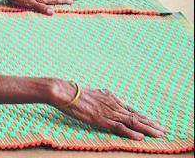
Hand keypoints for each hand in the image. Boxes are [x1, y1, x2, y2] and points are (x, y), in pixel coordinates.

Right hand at [52, 82, 167, 139]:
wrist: (64, 92)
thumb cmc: (73, 92)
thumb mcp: (91, 93)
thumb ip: (100, 98)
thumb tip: (102, 101)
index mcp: (110, 98)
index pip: (131, 110)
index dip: (143, 117)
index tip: (153, 122)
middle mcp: (113, 104)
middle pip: (135, 116)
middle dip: (150, 123)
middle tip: (163, 130)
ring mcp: (108, 112)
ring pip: (132, 122)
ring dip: (147, 129)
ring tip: (159, 134)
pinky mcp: (102, 119)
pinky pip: (119, 127)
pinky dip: (131, 133)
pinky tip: (140, 137)